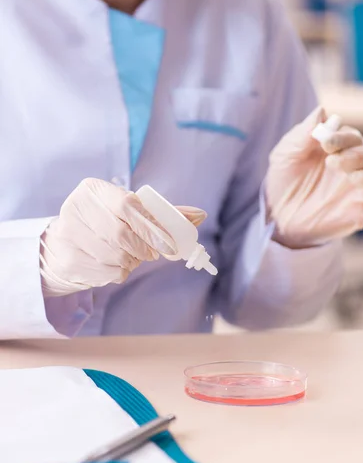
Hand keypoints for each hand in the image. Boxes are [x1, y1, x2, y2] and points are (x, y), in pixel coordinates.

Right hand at [40, 178, 206, 296]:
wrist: (63, 247)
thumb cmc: (105, 224)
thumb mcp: (129, 212)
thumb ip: (163, 214)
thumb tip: (200, 215)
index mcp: (94, 189)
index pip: (128, 204)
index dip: (153, 226)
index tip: (170, 243)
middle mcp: (76, 207)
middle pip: (121, 233)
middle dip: (144, 247)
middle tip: (152, 253)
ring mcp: (68, 234)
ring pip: (115, 255)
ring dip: (132, 261)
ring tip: (131, 257)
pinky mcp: (68, 259)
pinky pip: (106, 272)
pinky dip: (119, 272)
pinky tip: (115, 265)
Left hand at [266, 107, 362, 247]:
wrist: (279, 215)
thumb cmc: (284, 179)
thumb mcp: (284, 155)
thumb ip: (302, 134)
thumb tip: (321, 111)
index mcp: (343, 148)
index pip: (355, 138)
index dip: (343, 139)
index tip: (325, 144)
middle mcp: (359, 167)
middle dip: (359, 158)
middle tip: (333, 164)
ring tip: (355, 180)